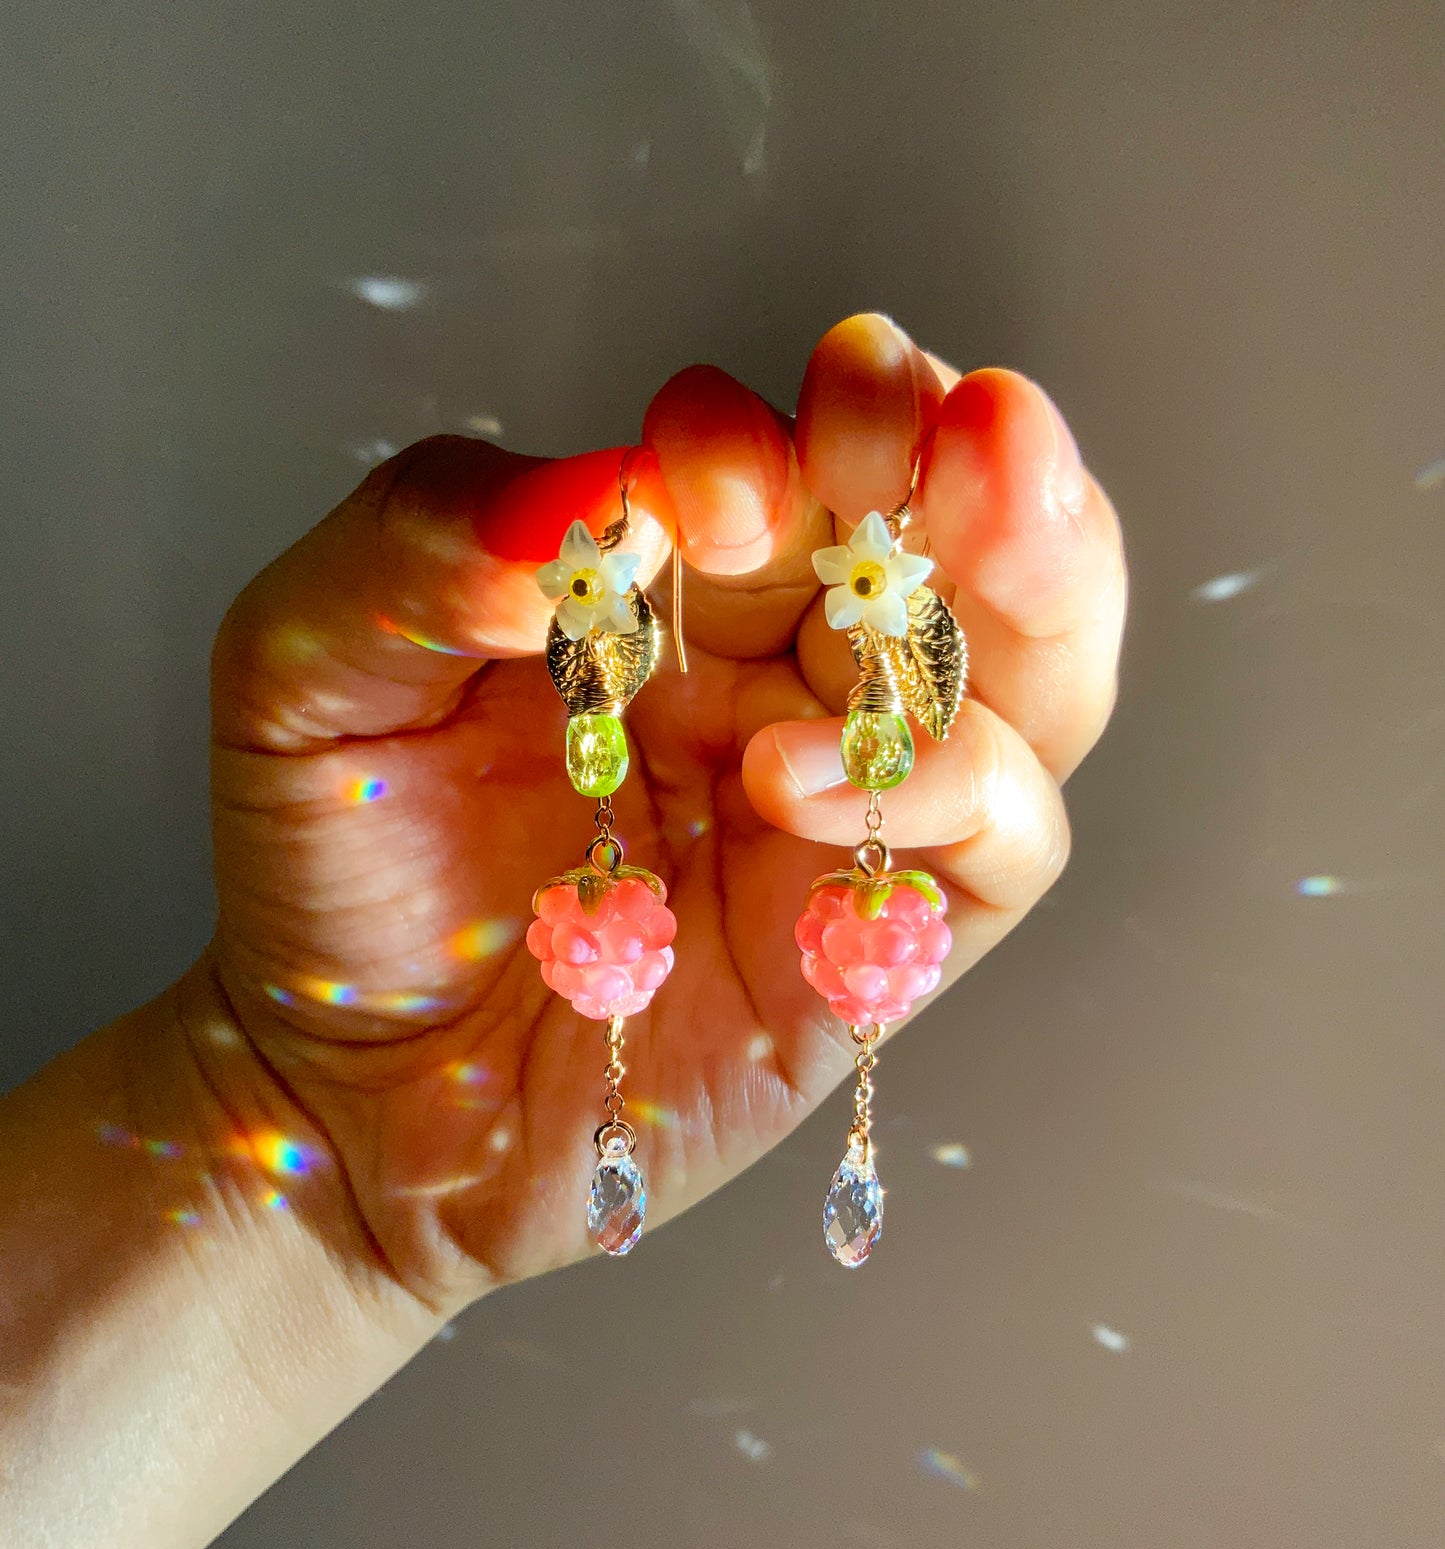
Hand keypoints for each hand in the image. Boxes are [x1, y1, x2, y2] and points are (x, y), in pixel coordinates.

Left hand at [202, 313, 1124, 1303]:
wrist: (353, 1090)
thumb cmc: (341, 867)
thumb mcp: (308, 672)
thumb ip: (420, 548)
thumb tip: (592, 491)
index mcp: (674, 582)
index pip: (785, 459)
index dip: (773, 439)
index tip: (694, 490)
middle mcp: (784, 676)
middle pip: (950, 532)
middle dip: (964, 455)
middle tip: (946, 417)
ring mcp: (849, 807)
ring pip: (1029, 669)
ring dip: (1036, 579)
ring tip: (995, 514)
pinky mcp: (878, 940)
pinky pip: (1002, 839)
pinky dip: (951, 783)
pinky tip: (801, 780)